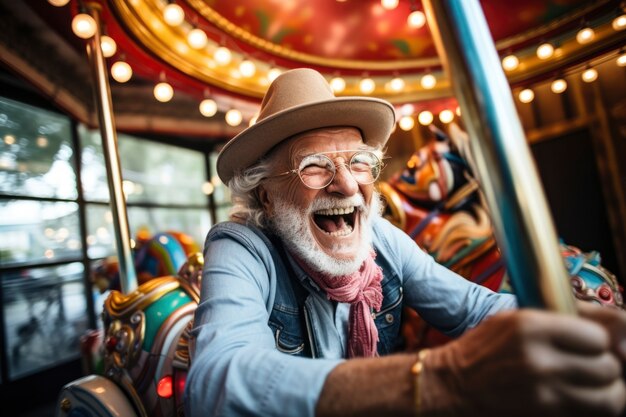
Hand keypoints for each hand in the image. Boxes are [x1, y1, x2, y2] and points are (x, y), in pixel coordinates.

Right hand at [419, 309, 625, 416]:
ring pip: (610, 398)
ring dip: (606, 392)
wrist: (452, 386)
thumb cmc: (484, 350)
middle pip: (608, 368)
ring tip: (591, 387)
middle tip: (590, 367)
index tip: (588, 345)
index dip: (597, 342)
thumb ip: (559, 320)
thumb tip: (610, 328)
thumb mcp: (513, 320)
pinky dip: (591, 408)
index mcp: (531, 327)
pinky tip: (576, 399)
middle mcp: (540, 360)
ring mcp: (543, 394)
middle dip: (603, 368)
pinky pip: (591, 415)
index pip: (598, 337)